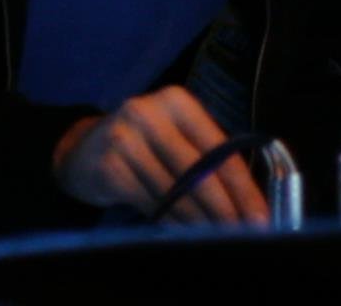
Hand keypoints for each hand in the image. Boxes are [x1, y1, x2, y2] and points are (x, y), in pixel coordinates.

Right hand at [51, 85, 269, 226]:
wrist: (81, 151)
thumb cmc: (142, 145)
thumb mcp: (173, 137)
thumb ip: (206, 159)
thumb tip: (246, 202)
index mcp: (176, 102)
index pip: (219, 148)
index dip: (242, 186)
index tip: (260, 214)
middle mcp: (149, 114)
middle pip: (199, 171)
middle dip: (225, 208)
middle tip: (244, 234)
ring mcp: (125, 139)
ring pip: (176, 192)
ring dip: (201, 221)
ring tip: (218, 238)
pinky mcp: (110, 167)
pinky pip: (153, 204)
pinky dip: (173, 222)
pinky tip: (185, 233)